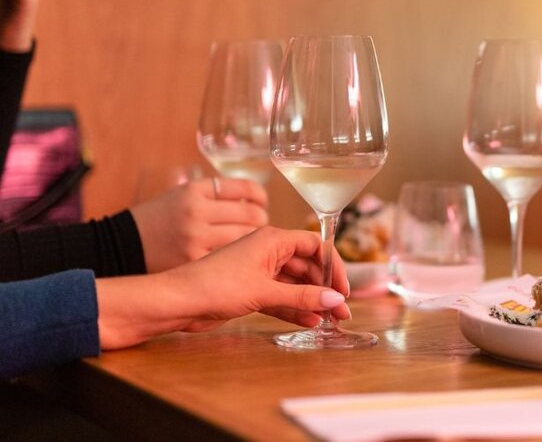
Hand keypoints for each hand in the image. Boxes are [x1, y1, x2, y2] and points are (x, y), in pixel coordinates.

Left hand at [96, 227, 351, 348]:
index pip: (315, 245)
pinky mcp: (251, 291)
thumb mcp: (264, 291)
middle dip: (326, 287)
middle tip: (342, 311)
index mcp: (272, 239)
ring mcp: (260, 272)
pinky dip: (296, 308)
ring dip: (313, 301)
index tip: (344, 289)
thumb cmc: (216, 285)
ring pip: (296, 284)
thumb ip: (302, 296)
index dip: (333, 266)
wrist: (177, 302)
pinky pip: (282, 298)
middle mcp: (268, 252)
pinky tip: (311, 322)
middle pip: (308, 266)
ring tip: (331, 321)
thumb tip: (335, 300)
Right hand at [131, 177, 269, 272]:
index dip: (261, 198)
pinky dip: (239, 257)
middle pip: (252, 216)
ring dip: (254, 241)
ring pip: (245, 238)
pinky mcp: (193, 261)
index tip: (262, 203)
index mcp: (195, 190)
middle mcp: (196, 211)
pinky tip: (238, 257)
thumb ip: (212, 194)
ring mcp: (195, 238)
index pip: (246, 189)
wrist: (121, 245)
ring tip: (250, 243)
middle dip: (261, 221)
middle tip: (260, 226)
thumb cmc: (156, 219)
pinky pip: (229, 258)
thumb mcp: (180, 194)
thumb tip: (251, 198)